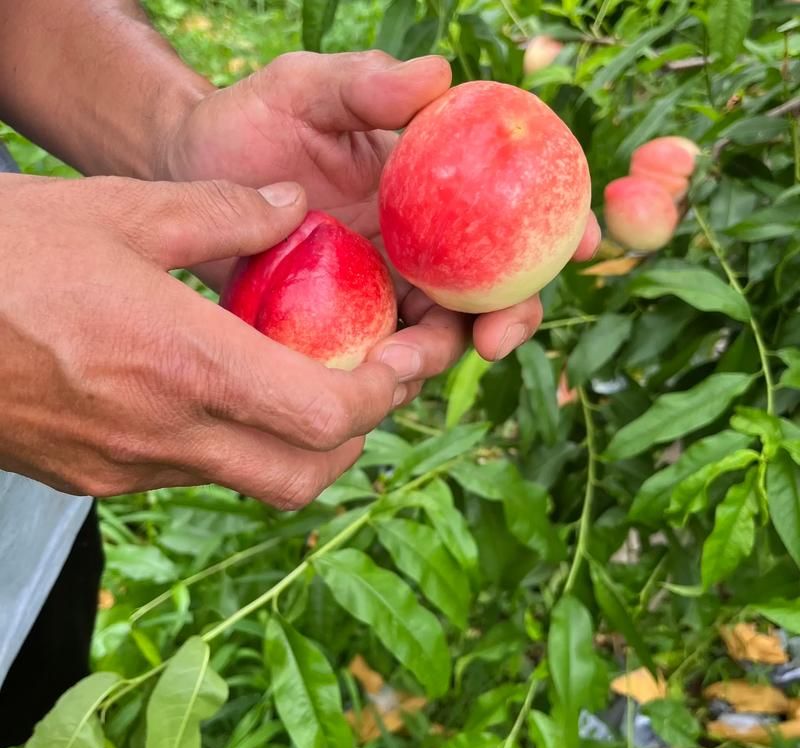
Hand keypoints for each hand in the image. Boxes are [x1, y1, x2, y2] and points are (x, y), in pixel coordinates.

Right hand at [0, 174, 401, 505]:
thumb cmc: (5, 256)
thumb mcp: (119, 211)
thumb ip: (222, 214)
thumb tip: (292, 212)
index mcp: (183, 363)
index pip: (325, 417)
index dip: (380, 397)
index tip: (396, 366)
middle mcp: (165, 434)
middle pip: (306, 473)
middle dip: (356, 435)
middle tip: (367, 386)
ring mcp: (129, 467)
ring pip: (255, 482)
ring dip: (299, 445)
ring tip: (308, 390)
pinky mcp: (98, 479)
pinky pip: (196, 476)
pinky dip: (235, 445)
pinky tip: (225, 397)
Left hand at [162, 51, 600, 394]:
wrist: (188, 174)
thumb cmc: (251, 123)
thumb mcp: (303, 89)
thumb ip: (365, 85)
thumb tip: (441, 75)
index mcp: (436, 186)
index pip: (513, 208)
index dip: (560, 226)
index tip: (588, 243)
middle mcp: (426, 242)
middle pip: (493, 288)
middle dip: (509, 319)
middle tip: (492, 340)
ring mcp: (390, 288)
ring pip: (442, 334)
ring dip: (439, 357)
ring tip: (401, 367)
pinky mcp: (352, 324)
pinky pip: (382, 355)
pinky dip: (386, 372)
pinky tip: (365, 379)